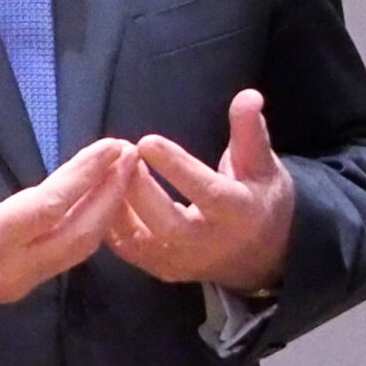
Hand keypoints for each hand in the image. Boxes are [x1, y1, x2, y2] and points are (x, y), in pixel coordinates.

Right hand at [0, 117, 136, 328]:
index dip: (85, 176)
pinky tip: (100, 203)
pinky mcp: (18, 286)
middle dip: (110, 194)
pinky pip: (66, 258)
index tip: (113, 146)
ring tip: (124, 174)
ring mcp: (17, 282)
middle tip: (132, 155)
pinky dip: (90, 228)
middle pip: (78, 234)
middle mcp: (11, 269)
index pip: (50, 207)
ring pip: (77, 251)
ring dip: (105, 212)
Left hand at [106, 89, 294, 295]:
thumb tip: (248, 95)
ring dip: (118, 204)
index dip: (176, 167)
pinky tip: (103, 190)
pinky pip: (128, 249)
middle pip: (168, 223)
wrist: (260, 254)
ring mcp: (181, 262)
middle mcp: (208, 245)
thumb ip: (250, 130)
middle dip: (139, 189)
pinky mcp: (161, 269)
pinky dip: (111, 221)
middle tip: (122, 153)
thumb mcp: (263, 163)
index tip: (147, 141)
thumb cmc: (259, 198)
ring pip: (141, 240)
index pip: (206, 192)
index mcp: (238, 214)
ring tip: (109, 167)